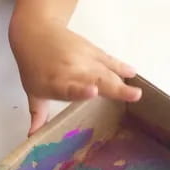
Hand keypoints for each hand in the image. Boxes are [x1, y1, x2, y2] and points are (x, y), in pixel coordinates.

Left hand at [10, 20, 141, 134]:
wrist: (35, 32)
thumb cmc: (33, 66)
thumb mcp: (33, 91)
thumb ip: (38, 114)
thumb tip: (33, 137)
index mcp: (55, 82)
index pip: (69, 88)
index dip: (81, 90)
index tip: (93, 91)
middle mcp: (71, 69)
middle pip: (95, 78)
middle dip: (113, 87)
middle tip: (133, 96)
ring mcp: (83, 58)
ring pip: (105, 70)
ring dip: (121, 81)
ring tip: (136, 92)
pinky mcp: (91, 49)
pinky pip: (108, 59)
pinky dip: (120, 66)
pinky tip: (132, 73)